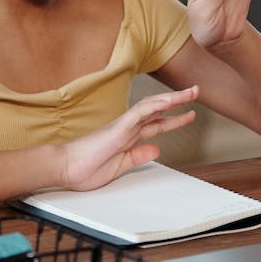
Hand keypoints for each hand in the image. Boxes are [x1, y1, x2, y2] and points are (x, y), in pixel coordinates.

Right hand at [61, 86, 198, 190]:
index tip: (189, 114)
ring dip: (171, 99)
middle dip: (178, 102)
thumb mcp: (120, 166)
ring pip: (150, 107)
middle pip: (157, 110)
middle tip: (195, 92)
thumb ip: (138, 155)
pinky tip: (167, 101)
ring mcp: (122, 126)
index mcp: (127, 138)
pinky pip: (138, 114)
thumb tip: (156, 148)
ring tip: (190, 92)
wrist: (65, 169)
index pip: (155, 124)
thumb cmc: (85, 168)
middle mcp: (127, 128)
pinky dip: (153, 106)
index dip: (174, 119)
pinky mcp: (116, 129)